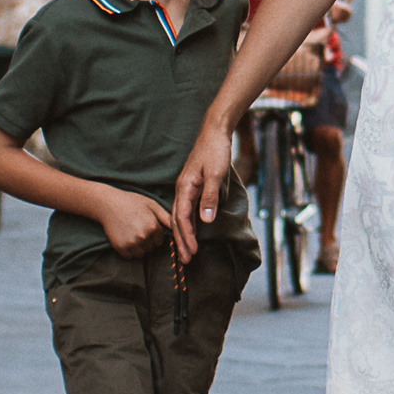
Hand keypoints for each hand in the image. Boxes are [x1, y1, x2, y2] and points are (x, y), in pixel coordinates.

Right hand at [101, 189, 173, 257]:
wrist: (108, 204)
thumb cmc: (132, 202)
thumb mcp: (152, 205)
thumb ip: (166, 217)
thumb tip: (179, 228)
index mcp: (153, 226)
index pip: (159, 241)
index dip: (154, 235)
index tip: (146, 227)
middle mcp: (144, 236)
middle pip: (151, 248)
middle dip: (147, 242)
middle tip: (138, 230)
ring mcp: (131, 243)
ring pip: (141, 254)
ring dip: (139, 248)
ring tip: (132, 235)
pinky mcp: (120, 247)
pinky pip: (129, 257)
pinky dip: (128, 251)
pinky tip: (126, 239)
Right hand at [169, 113, 234, 260]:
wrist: (214, 132)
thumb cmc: (215, 151)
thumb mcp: (215, 174)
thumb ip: (210, 197)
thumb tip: (205, 220)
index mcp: (185, 187)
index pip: (182, 218)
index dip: (186, 237)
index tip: (191, 252)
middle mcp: (182, 189)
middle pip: (178, 220)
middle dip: (182, 241)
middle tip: (185, 261)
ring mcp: (187, 188)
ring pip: (181, 216)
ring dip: (184, 234)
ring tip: (187, 251)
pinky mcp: (192, 186)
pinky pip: (186, 209)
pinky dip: (188, 223)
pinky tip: (192, 231)